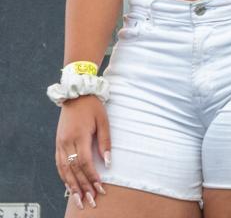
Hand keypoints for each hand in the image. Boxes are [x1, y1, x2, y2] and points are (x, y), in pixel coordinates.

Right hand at [56, 95, 108, 209]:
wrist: (76, 94)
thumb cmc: (93, 106)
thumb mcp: (104, 121)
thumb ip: (105, 142)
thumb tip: (108, 162)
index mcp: (79, 136)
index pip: (85, 163)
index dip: (92, 177)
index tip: (100, 187)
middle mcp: (67, 142)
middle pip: (73, 170)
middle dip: (82, 186)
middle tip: (90, 200)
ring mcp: (60, 143)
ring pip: (63, 170)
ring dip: (71, 185)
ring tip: (79, 199)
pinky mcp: (57, 143)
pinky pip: (58, 164)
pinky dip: (63, 176)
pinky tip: (69, 185)